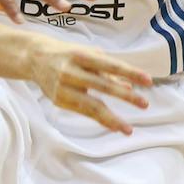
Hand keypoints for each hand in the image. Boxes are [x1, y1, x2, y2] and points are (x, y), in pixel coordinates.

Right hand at [26, 37, 151, 133]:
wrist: (35, 58)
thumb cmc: (68, 54)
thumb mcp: (88, 54)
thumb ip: (108, 70)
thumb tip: (130, 87)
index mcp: (82, 55)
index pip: (111, 64)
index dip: (130, 72)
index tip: (148, 81)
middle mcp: (72, 70)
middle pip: (103, 85)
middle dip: (125, 96)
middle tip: (145, 104)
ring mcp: (64, 86)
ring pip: (92, 105)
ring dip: (112, 118)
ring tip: (128, 129)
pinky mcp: (59, 99)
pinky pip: (83, 112)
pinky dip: (99, 120)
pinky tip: (113, 126)